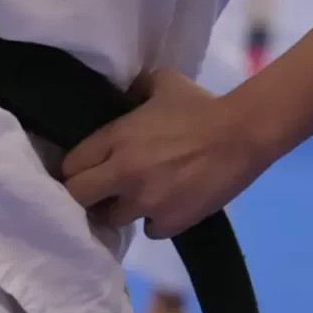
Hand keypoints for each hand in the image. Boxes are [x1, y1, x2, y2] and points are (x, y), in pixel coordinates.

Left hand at [60, 70, 265, 238]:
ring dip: (119, 211)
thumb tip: (124, 96)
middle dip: (84, 196)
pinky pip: (149, 230)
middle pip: (78, 198)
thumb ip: (134, 91)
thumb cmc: (200, 104)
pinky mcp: (171, 222)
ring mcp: (146, 202)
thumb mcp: (160, 83)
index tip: (83, 170)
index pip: (70, 166)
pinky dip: (155, 221)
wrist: (242, 134)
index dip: (74, 170)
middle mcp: (123, 173)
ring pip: (111, 220)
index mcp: (115, 138)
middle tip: (98, 192)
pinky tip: (166, 206)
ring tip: (134, 200)